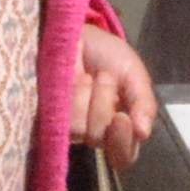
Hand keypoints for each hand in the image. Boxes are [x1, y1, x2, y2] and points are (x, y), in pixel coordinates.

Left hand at [72, 25, 157, 170]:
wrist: (78, 34)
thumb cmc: (108, 56)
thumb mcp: (134, 75)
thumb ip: (143, 104)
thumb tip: (143, 133)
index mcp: (120, 130)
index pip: (123, 157)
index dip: (122, 143)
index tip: (122, 118)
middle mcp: (94, 132)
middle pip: (99, 140)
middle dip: (104, 105)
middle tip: (104, 77)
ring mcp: (68, 126)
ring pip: (78, 130)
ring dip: (86, 97)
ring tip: (87, 75)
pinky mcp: (45, 116)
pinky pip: (58, 119)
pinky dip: (70, 96)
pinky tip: (71, 79)